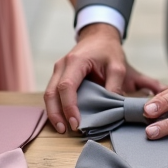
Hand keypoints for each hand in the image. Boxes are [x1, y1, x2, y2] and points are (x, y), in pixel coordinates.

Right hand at [43, 23, 163, 133]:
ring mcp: (57, 70)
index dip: (69, 106)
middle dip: (56, 114)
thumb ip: (116, 85)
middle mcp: (62, 66)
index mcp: (75, 61)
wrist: (99, 36)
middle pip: (51, 93)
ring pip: (48, 94)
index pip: (67, 86)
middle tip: (64, 131)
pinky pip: (52, 93)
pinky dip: (55, 107)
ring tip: (62, 129)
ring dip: (53, 113)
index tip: (76, 123)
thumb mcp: (118, 66)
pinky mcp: (58, 76)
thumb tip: (113, 107)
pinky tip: (62, 119)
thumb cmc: (108, 50)